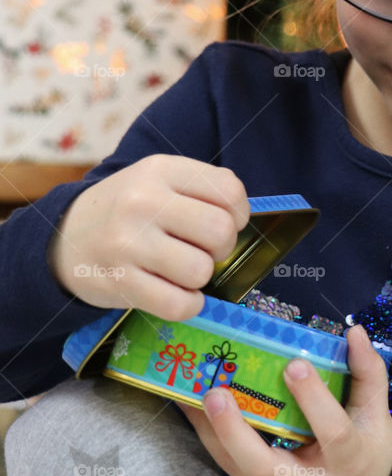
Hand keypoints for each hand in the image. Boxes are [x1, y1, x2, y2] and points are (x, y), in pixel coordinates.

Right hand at [47, 154, 250, 317]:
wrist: (65, 239)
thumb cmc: (129, 211)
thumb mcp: (159, 181)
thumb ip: (202, 190)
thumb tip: (242, 221)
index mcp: (161, 170)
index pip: (230, 191)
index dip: (238, 215)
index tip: (223, 223)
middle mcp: (143, 201)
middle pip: (220, 231)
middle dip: (221, 249)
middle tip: (202, 251)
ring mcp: (128, 242)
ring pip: (201, 270)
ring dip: (200, 279)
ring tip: (181, 272)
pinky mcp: (120, 282)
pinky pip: (179, 304)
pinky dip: (188, 305)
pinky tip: (175, 295)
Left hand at [181, 324, 391, 475]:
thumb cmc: (365, 460)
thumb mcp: (377, 420)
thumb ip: (368, 375)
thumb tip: (354, 332)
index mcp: (349, 461)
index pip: (333, 432)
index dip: (313, 398)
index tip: (294, 364)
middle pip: (264, 467)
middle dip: (234, 431)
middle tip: (215, 394)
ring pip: (235, 468)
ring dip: (210, 430)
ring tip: (190, 393)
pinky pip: (229, 467)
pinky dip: (211, 437)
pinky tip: (194, 410)